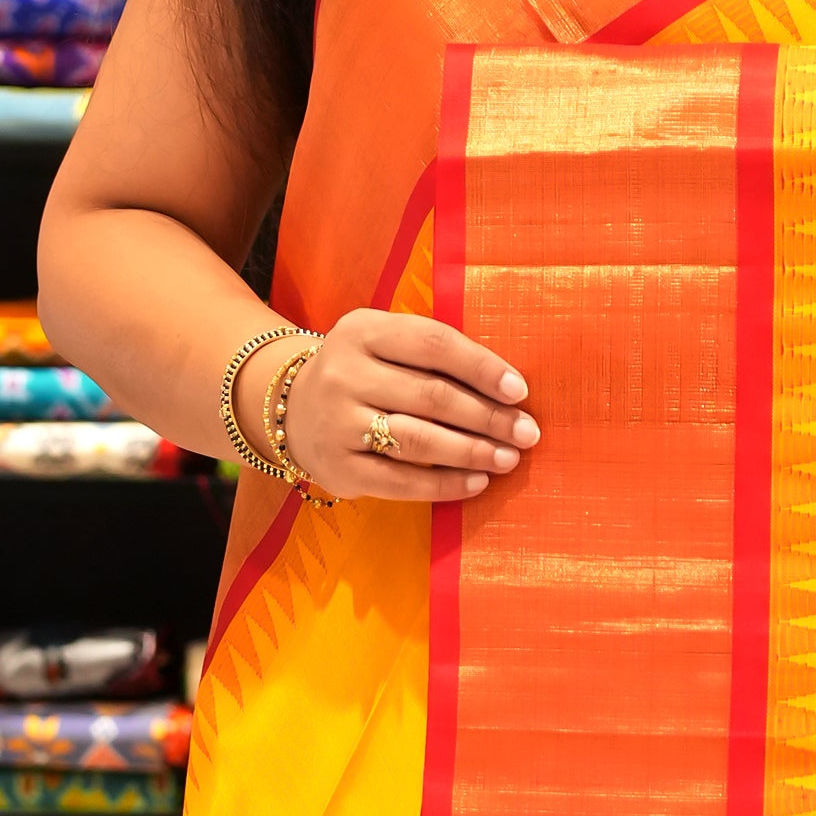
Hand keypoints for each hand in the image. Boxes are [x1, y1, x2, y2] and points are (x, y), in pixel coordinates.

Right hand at [249, 306, 539, 503]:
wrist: (289, 409)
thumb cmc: (363, 372)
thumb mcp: (384, 343)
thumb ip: (433, 354)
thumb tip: (508, 389)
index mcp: (362, 330)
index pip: (433, 344)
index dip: (482, 368)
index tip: (520, 391)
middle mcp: (344, 373)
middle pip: (431, 396)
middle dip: (488, 417)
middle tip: (527, 433)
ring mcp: (337, 423)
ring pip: (418, 440)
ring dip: (472, 452)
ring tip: (507, 459)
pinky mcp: (338, 468)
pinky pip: (401, 481)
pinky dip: (444, 484)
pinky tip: (476, 483)